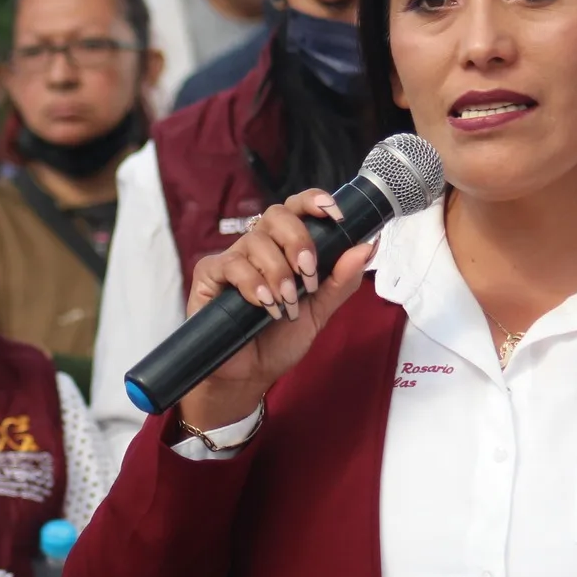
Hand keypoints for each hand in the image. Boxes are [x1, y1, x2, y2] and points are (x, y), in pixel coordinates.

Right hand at [178, 191, 376, 429]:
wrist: (250, 374)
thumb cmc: (281, 340)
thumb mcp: (320, 311)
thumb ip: (342, 280)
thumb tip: (367, 246)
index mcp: (285, 247)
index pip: (298, 208)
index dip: (315, 202)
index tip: (336, 215)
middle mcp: (259, 246)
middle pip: (276, 214)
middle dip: (298, 240)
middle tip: (308, 273)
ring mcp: (233, 258)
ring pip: (256, 242)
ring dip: (279, 273)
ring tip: (286, 304)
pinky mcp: (210, 275)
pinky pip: (232, 265)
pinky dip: (253, 284)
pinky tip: (264, 305)